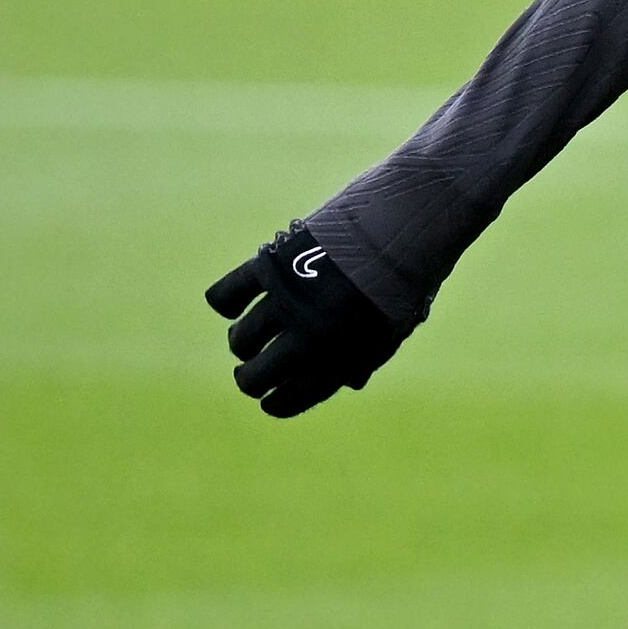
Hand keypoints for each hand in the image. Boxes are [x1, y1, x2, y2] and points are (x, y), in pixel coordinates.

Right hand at [205, 224, 411, 413]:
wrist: (403, 225)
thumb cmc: (403, 280)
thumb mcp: (392, 328)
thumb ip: (367, 357)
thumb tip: (349, 383)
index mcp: (341, 360)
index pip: (290, 398)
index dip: (276, 403)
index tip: (269, 400)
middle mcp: (309, 338)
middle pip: (254, 377)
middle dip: (250, 379)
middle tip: (251, 370)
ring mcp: (287, 302)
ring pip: (241, 340)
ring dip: (241, 343)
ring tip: (249, 338)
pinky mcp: (270, 267)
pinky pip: (226, 296)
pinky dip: (224, 303)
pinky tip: (233, 306)